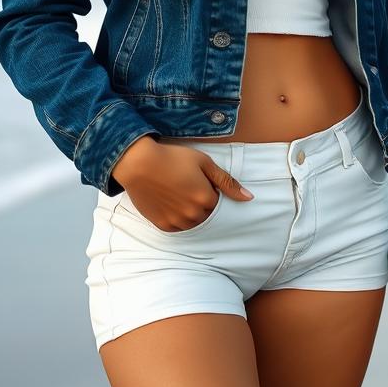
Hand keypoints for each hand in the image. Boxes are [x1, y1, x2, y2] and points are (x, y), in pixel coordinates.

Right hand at [115, 140, 253, 232]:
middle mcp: (194, 215)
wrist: (139, 163)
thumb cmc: (172, 158)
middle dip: (202, 204)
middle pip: (207, 216)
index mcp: (206, 199)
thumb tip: (248, 197)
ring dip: (191, 213)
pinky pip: (178, 228)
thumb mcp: (203, 162)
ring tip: (179, 194)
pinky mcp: (163, 225)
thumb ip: (227, 181)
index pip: (219, 204)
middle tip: (188, 188)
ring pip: (193, 224)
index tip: (201, 182)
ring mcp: (178, 222)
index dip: (211, 192)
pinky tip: (170, 202)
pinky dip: (178, 219)